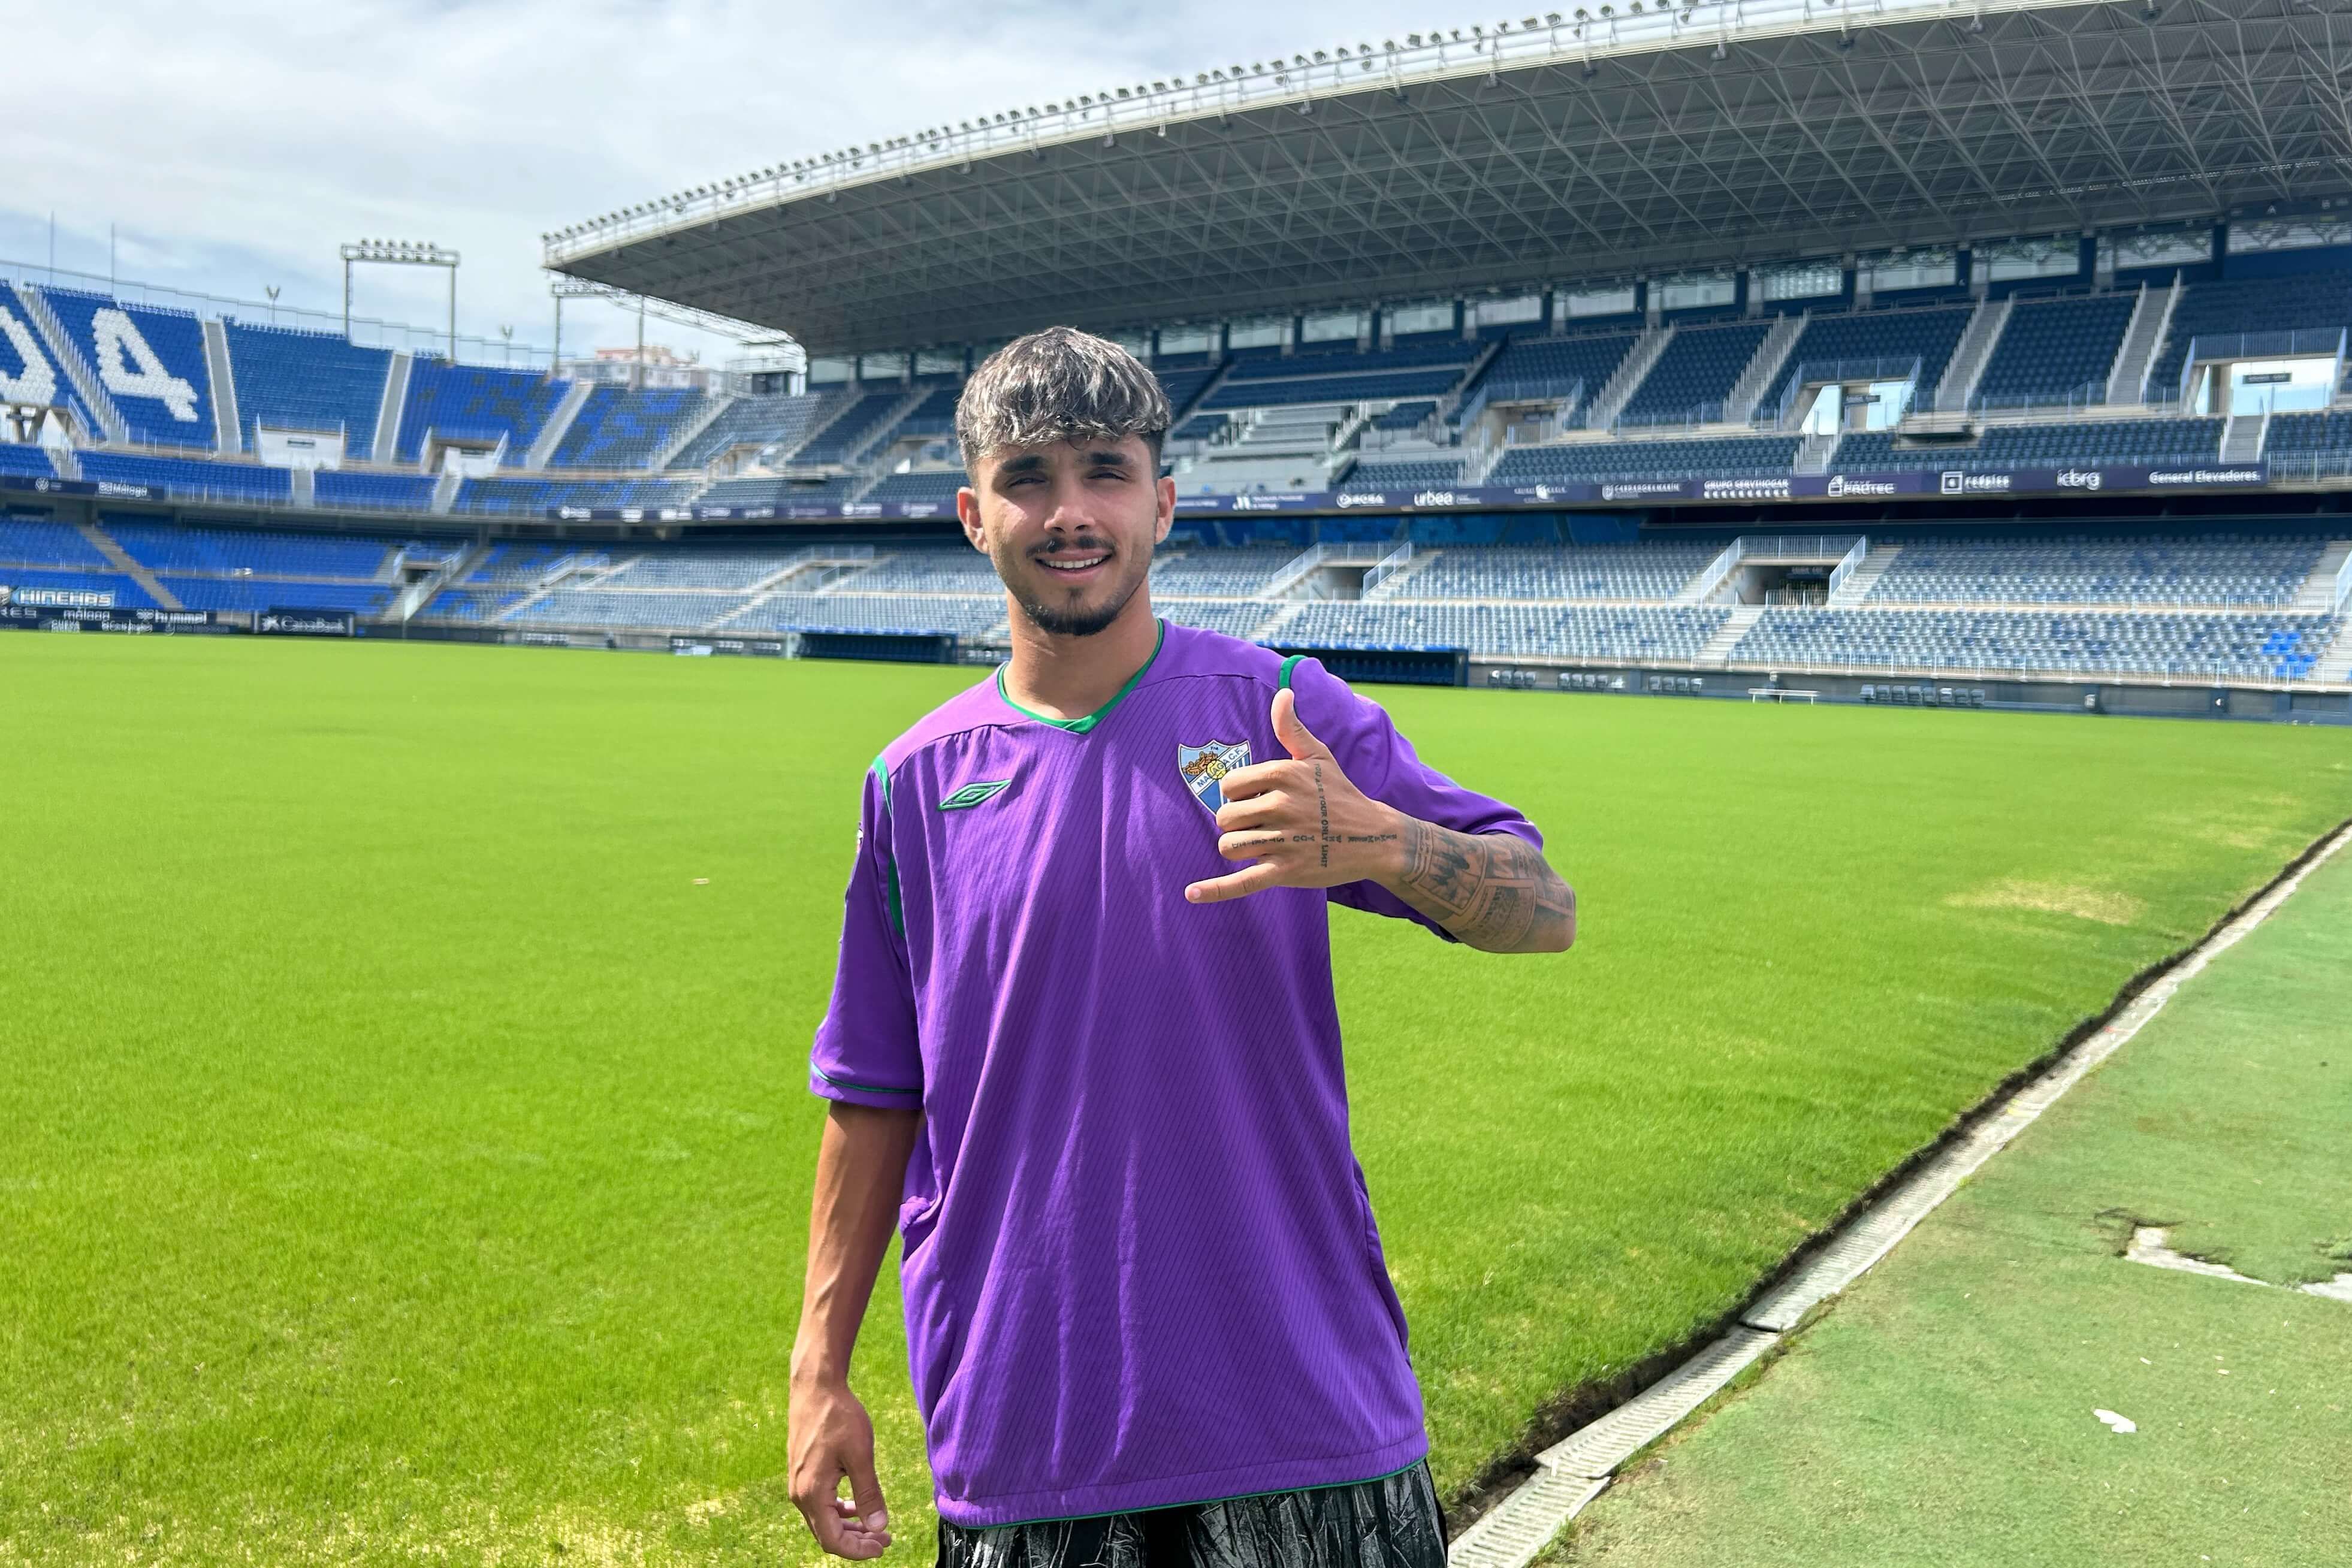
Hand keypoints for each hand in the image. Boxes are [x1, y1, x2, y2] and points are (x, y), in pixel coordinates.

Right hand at [788, 1377, 892, 1558]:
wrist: (815, 1387)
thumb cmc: (838, 1417)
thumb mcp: (860, 1455)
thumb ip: (869, 1494)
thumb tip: (878, 1526)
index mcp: (812, 1493)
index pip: (833, 1540)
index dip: (858, 1550)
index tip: (883, 1545)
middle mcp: (800, 1494)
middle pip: (826, 1534)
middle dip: (856, 1541)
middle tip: (885, 1538)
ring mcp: (798, 1483)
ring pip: (823, 1519)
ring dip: (849, 1526)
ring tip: (876, 1526)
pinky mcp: (802, 1472)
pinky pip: (819, 1504)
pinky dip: (839, 1511)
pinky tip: (857, 1505)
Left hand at [1184, 687, 1404, 904]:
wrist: (1375, 838)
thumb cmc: (1341, 795)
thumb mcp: (1318, 757)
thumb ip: (1292, 728)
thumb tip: (1283, 692)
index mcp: (1283, 775)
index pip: (1229, 786)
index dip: (1237, 796)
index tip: (1258, 801)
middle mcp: (1281, 805)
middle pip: (1225, 818)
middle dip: (1237, 824)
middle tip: (1264, 826)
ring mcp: (1284, 841)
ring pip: (1229, 846)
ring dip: (1238, 849)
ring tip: (1261, 846)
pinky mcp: (1287, 871)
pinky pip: (1243, 881)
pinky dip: (1215, 890)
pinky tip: (1191, 893)